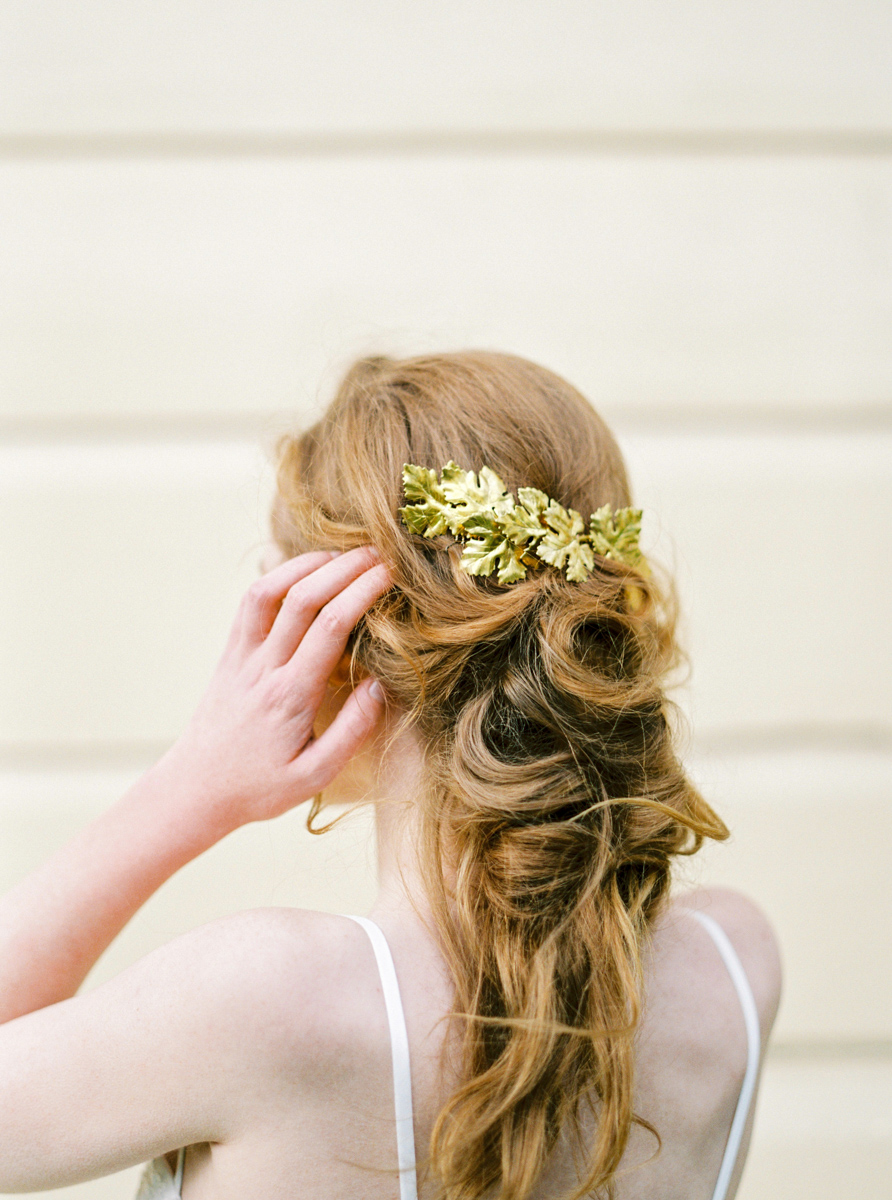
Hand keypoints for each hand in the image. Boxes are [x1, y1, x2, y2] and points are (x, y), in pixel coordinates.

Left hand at [160, 547, 390, 834]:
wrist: (196, 789)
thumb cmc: (259, 788)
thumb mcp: (315, 776)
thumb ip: (352, 730)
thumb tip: (381, 684)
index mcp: (290, 696)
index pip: (330, 626)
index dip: (363, 591)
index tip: (392, 574)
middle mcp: (264, 668)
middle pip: (304, 598)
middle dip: (345, 567)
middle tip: (381, 553)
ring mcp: (242, 656)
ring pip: (271, 591)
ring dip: (308, 564)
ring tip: (345, 555)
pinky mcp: (230, 653)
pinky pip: (250, 603)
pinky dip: (279, 577)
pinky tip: (304, 572)